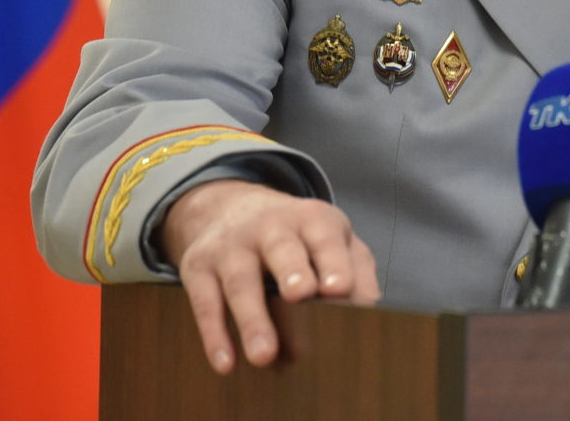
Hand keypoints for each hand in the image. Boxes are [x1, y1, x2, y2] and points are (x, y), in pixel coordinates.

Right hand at [160, 179, 380, 373]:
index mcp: (311, 219)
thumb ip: (356, 269)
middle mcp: (270, 226)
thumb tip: (371, 309)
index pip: (324, 237)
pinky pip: (204, 301)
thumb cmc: (297, 236)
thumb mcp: (330, 238)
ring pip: (241, 280)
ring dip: (253, 318)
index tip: (339, 288)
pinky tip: (226, 363)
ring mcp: (231, 245)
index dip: (332, 261)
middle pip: (281, 248)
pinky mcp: (198, 265)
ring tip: (265, 355)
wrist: (229, 206)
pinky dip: (214, 334)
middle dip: (292, 270)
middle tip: (301, 295)